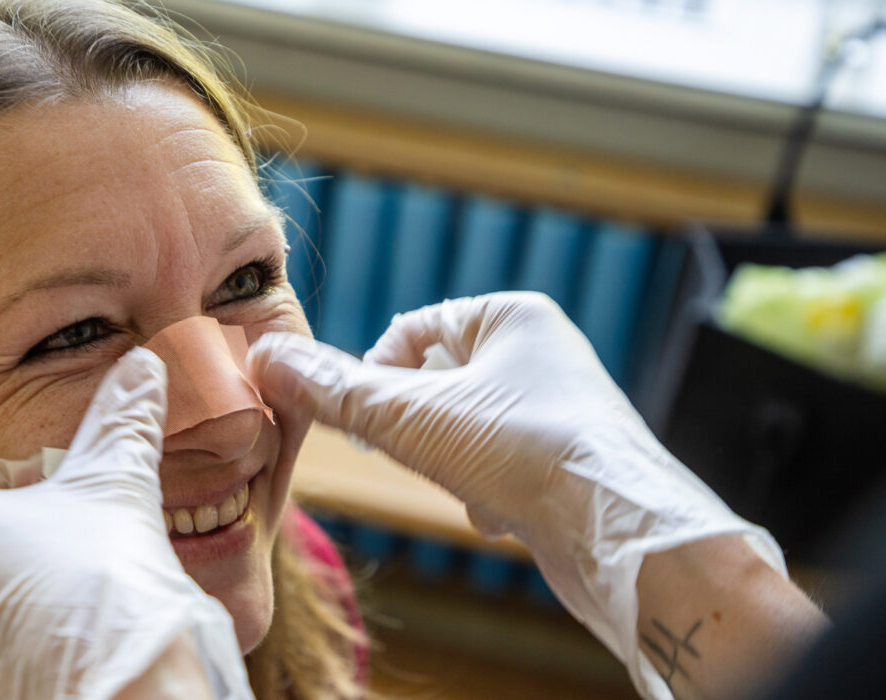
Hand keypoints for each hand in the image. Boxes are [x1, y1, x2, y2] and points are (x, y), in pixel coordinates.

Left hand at [0, 348, 252, 699]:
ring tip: (71, 589)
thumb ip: (120, 421)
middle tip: (76, 539)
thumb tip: (144, 367)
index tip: (71, 497)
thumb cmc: (101, 583)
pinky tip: (59, 634)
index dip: (28, 479)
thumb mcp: (114, 484)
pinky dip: (7, 633)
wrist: (118, 692)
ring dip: (11, 580)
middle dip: (18, 530)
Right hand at [249, 293, 785, 699]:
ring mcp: (555, 409)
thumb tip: (268, 359)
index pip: (411, 329)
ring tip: (471, 483)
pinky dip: (483, 494)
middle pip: (433, 384)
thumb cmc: (527, 452)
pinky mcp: (562, 462)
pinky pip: (495, 469)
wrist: (618, 533)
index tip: (366, 418)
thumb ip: (336, 391)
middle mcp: (540, 354)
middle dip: (418, 430)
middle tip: (422, 452)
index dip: (376, 375)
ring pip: (460, 432)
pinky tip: (499, 513)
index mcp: (512, 317)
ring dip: (449, 465)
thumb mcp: (413, 417)